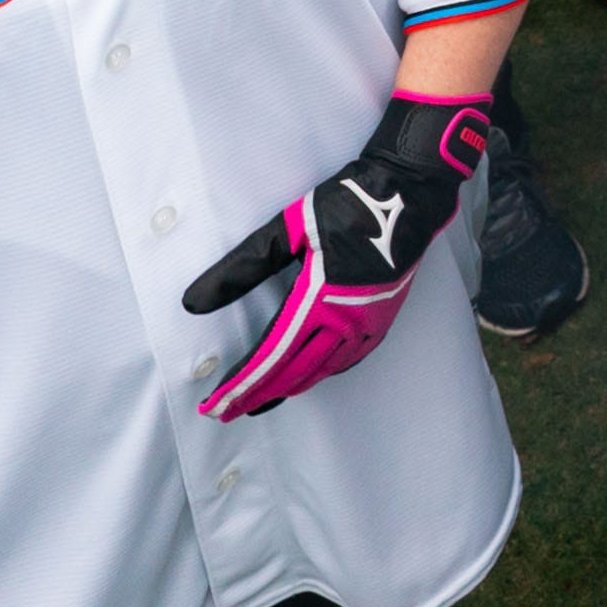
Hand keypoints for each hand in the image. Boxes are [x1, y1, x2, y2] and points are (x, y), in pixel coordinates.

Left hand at [181, 93, 492, 418]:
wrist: (412, 193)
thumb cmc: (351, 203)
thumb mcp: (291, 228)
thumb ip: (242, 268)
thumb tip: (194, 302)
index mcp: (319, 300)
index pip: (270, 356)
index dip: (239, 384)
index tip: (212, 405)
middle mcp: (346, 322)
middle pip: (291, 373)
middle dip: (254, 396)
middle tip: (222, 413)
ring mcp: (367, 325)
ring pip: (319, 372)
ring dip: (285, 390)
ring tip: (256, 402)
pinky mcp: (381, 321)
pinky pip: (345, 362)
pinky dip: (319, 375)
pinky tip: (306, 377)